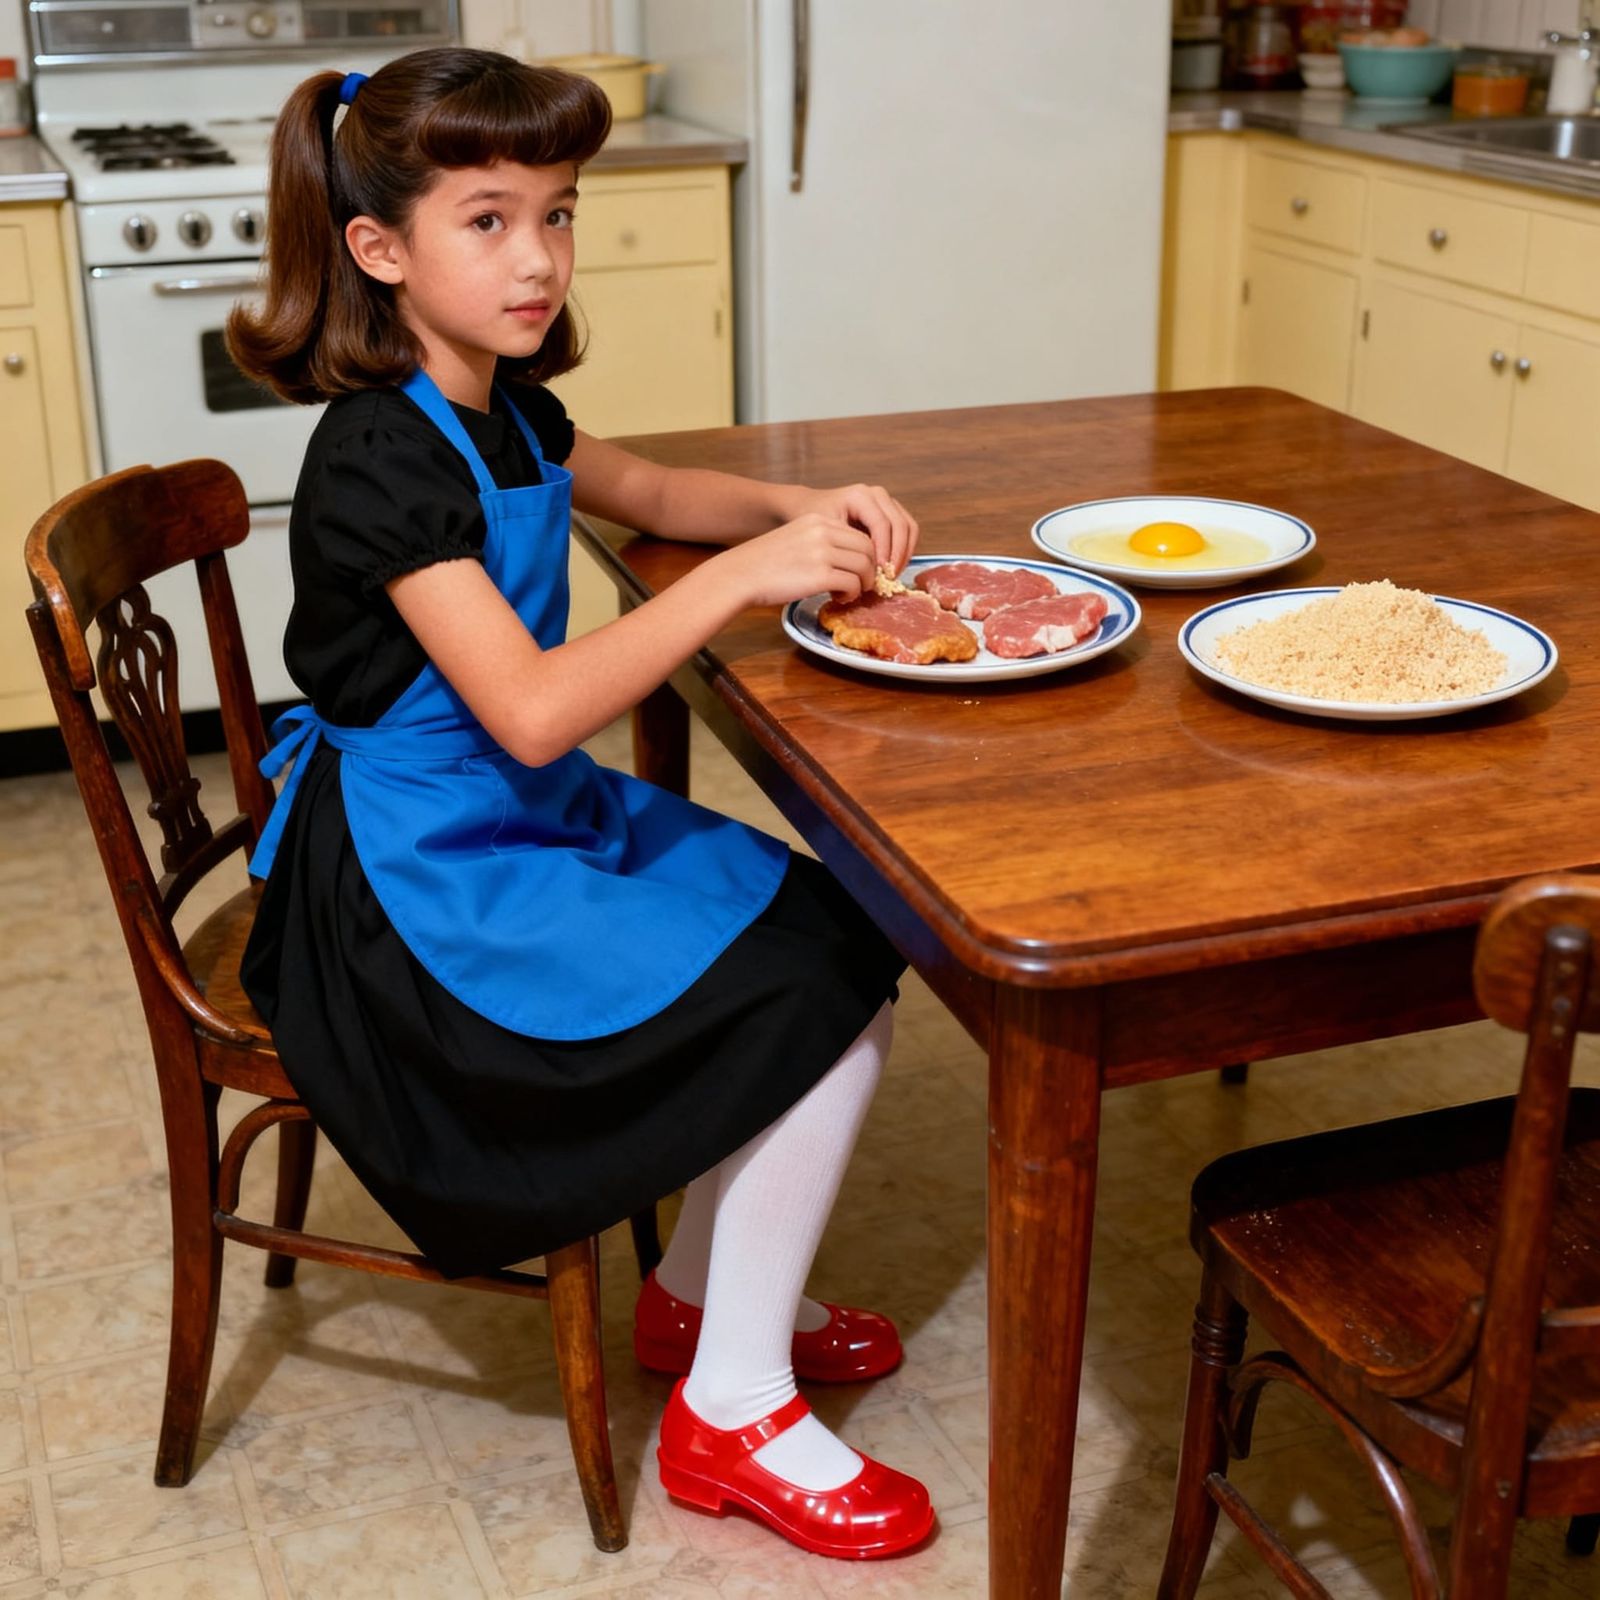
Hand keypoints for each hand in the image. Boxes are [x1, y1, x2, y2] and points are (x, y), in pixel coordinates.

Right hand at [710, 513, 877, 608]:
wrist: (738, 576)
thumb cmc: (763, 564)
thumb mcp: (795, 540)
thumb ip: (822, 544)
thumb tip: (848, 562)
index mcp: (818, 521)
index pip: (858, 534)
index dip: (865, 555)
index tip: (859, 571)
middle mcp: (823, 532)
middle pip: (868, 549)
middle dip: (870, 570)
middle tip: (861, 584)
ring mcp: (822, 553)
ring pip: (864, 567)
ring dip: (862, 584)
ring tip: (848, 593)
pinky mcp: (820, 575)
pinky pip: (852, 584)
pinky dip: (851, 595)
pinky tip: (838, 598)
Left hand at [786, 483, 919, 576]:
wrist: (810, 506)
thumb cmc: (813, 518)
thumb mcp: (824, 532)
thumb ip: (843, 549)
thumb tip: (864, 574)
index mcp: (861, 496)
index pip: (882, 525)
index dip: (884, 550)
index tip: (880, 572)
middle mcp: (878, 495)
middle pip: (901, 525)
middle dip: (898, 554)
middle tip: (889, 577)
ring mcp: (887, 502)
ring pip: (910, 528)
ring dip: (905, 553)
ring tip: (892, 574)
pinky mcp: (892, 512)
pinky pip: (908, 530)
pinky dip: (905, 550)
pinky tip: (893, 567)